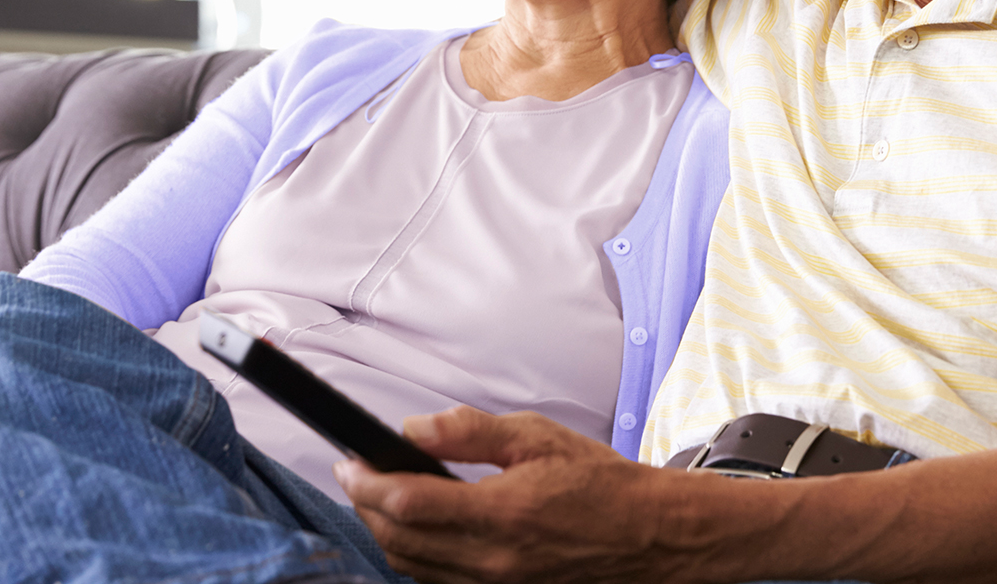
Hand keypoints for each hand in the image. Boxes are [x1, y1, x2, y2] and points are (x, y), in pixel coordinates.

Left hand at [337, 406, 706, 583]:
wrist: (648, 536)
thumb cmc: (600, 484)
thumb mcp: (538, 438)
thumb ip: (470, 431)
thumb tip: (414, 428)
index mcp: (501, 512)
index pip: (407, 502)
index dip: (366, 481)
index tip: (349, 462)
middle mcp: (491, 559)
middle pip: (398, 538)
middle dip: (366, 505)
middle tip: (356, 475)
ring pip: (410, 567)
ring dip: (384, 532)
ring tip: (379, 498)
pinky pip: (436, 582)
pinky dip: (413, 557)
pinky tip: (415, 530)